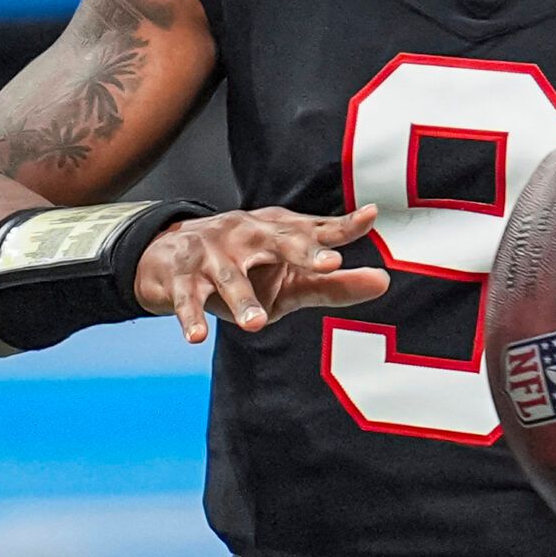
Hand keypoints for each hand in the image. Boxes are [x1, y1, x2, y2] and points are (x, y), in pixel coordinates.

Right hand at [134, 206, 391, 342]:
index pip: (317, 230)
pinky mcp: (181, 277)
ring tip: (255, 324)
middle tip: (327, 265)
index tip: (370, 219)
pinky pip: (187, 298)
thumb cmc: (248, 267)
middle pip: (276, 241)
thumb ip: (334, 283)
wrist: (170, 255)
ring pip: (229, 276)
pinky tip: (196, 337)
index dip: (343, 227)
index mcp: (279, 232)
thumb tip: (385, 282)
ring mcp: (213, 254)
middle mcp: (248, 234)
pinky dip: (190, 317)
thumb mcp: (291, 277)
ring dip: (241, 299)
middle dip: (301, 250)